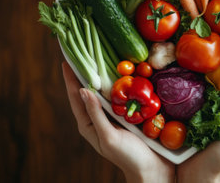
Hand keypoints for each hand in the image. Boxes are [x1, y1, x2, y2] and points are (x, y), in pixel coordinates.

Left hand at [62, 62, 174, 182]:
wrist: (153, 168)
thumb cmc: (129, 156)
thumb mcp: (109, 136)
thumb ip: (95, 114)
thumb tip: (83, 90)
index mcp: (88, 124)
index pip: (75, 96)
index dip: (70, 78)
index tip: (66, 59)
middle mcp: (98, 117)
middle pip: (88, 90)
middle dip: (84, 72)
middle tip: (82, 50)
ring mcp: (113, 114)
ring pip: (104, 90)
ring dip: (101, 74)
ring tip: (98, 56)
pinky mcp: (127, 113)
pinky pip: (120, 94)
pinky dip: (119, 82)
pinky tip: (122, 70)